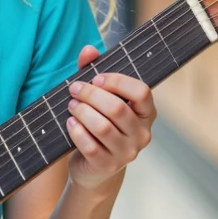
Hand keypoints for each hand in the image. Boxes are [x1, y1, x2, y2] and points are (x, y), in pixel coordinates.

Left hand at [64, 43, 156, 192]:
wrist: (95, 168)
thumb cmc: (100, 124)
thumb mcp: (100, 99)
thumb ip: (93, 72)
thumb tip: (88, 50)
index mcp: (146, 113)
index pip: (142, 92)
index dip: (117, 81)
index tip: (96, 78)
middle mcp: (142, 134)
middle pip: (117, 109)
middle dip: (91, 95)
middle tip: (74, 89)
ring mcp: (127, 153)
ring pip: (102, 127)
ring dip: (82, 112)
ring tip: (71, 106)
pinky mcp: (108, 166)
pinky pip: (90, 146)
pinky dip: (76, 132)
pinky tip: (70, 123)